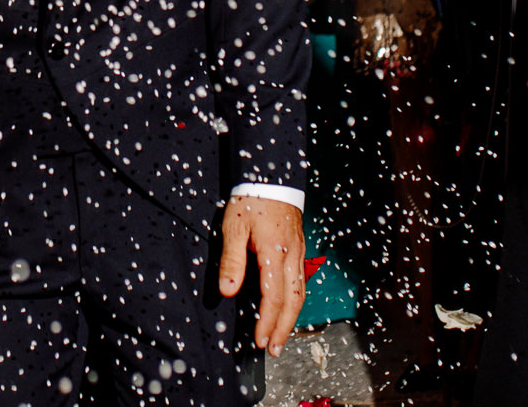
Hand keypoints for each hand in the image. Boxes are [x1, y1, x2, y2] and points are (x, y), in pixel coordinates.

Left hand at [217, 195, 304, 356]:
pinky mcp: (299, 250)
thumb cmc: (252, 199)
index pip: (273, 297)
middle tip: (274, 349)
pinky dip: (295, 301)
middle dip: (284, 328)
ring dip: (292, 318)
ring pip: (300, 293)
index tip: (260, 340)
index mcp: (274, 252)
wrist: (272, 178)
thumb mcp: (233, 227)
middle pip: (293, 301)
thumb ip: (231, 260)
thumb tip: (227, 291)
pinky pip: (301, 281)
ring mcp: (298, 253)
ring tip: (281, 337)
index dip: (267, 322)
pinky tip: (287, 309)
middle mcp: (291, 256)